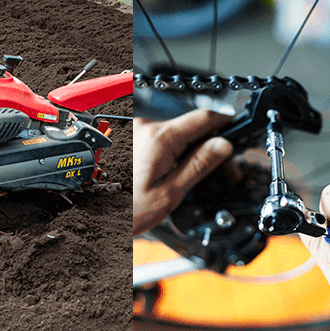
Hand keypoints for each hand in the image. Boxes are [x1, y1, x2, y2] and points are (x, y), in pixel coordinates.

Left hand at [133, 109, 232, 234]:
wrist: (91, 213)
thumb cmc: (124, 209)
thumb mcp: (170, 192)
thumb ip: (199, 164)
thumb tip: (223, 146)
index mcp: (159, 138)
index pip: (205, 117)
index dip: (227, 124)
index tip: (238, 132)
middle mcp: (144, 127)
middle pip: (191, 127)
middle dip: (210, 145)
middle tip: (224, 170)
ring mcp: (133, 130)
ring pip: (174, 133)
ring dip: (190, 149)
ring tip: (195, 175)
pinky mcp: (127, 137)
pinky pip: (157, 138)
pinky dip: (170, 150)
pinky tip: (172, 170)